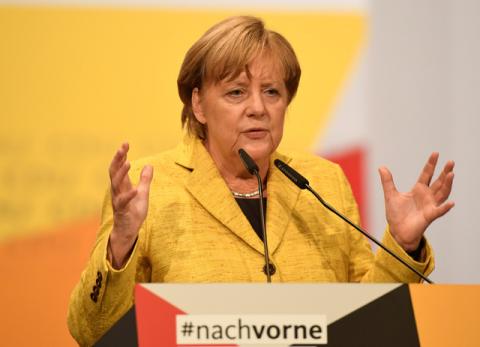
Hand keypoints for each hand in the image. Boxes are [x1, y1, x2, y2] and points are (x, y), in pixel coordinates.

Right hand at [108, 143, 152, 267]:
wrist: (128, 229)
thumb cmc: (133, 210)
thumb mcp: (143, 193)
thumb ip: (145, 180)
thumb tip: (149, 165)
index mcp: (122, 184)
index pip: (119, 166)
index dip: (121, 155)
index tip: (125, 143)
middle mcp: (117, 190)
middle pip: (114, 171)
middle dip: (118, 159)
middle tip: (122, 148)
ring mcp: (118, 200)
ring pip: (116, 184)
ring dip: (121, 173)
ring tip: (128, 163)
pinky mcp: (122, 210)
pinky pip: (123, 202)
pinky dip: (129, 195)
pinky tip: (135, 189)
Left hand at [379, 152, 453, 251]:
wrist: (397, 231)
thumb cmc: (396, 215)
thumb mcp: (390, 195)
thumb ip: (387, 181)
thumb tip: (381, 167)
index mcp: (418, 190)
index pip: (427, 174)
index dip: (431, 164)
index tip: (435, 153)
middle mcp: (427, 196)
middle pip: (439, 182)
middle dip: (445, 172)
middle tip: (451, 162)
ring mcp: (430, 206)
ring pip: (442, 193)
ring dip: (447, 184)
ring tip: (451, 174)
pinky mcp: (429, 216)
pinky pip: (439, 211)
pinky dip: (445, 207)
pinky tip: (451, 203)